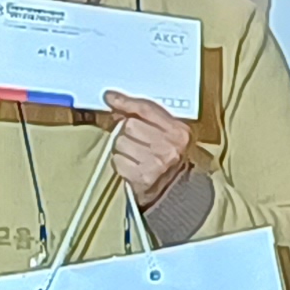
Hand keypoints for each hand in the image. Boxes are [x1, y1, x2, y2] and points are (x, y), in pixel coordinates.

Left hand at [106, 92, 196, 208]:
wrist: (175, 192)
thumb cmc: (168, 157)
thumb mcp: (167, 133)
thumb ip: (146, 116)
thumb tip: (115, 102)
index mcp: (179, 131)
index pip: (146, 109)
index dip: (126, 101)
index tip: (110, 97)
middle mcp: (169, 147)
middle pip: (130, 125)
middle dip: (126, 130)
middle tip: (133, 138)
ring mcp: (155, 163)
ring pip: (120, 142)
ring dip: (122, 147)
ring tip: (134, 154)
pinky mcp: (141, 178)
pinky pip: (117, 160)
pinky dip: (120, 162)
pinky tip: (131, 165)